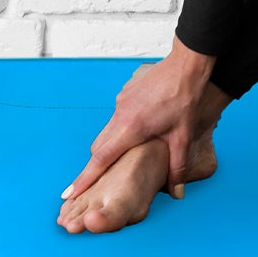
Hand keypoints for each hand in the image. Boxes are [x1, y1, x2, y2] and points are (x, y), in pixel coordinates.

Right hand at [58, 50, 211, 212]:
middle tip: (95, 183)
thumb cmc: (187, 97)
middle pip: (99, 147)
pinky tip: (137, 131)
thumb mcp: (183, 136)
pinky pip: (116, 117)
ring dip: (110, 146)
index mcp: (131, 127)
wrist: (188, 63)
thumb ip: (177, 167)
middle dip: (96, 166)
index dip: (85, 179)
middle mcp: (120, 115)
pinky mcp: (126, 93)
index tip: (69, 194)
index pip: (101, 159)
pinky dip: (119, 129)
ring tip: (121, 157)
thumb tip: (177, 194)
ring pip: (107, 131)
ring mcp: (121, 102)